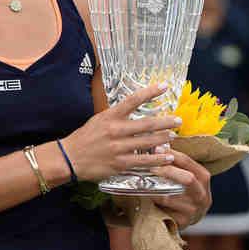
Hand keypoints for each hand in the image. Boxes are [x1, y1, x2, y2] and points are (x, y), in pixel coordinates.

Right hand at [62, 84, 182, 181]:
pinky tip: (168, 156)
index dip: (150, 92)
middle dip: (165, 121)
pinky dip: (158, 158)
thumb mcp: (99, 120)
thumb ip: (116, 116)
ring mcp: (119, 147)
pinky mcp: (120, 163)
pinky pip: (143, 160)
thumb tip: (134, 110)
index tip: (164, 87)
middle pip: (146, 123)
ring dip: (164, 138)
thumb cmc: (85, 137)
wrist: (70, 157)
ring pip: (148, 141)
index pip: (133, 100)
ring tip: (174, 135)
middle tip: (178, 120)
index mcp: (110, 116)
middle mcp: (115, 130)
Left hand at [149, 149, 211, 229]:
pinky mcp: (184, 221)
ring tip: (145, 182)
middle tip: (151, 166)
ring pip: (172, 196)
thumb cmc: (185, 189)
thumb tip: (156, 144)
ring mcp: (194, 209)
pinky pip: (165, 210)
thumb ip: (176, 162)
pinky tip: (148, 195)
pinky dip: (155, 201)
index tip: (156, 148)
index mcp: (203, 177)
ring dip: (156, 188)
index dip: (172, 154)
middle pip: (188, 179)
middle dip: (168, 170)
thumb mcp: (186, 174)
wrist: (189, 215)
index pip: (188, 162)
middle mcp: (202, 193)